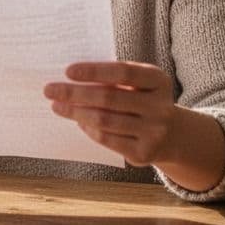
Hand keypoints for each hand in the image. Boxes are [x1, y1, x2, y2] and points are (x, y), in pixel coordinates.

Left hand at [43, 61, 180, 166]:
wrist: (174, 135)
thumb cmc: (144, 100)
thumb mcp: (139, 84)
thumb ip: (114, 79)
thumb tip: (71, 78)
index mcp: (158, 81)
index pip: (123, 72)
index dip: (94, 71)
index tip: (68, 71)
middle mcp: (160, 107)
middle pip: (109, 98)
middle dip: (74, 93)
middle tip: (49, 89)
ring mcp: (154, 132)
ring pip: (104, 120)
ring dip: (75, 112)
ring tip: (57, 106)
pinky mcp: (144, 153)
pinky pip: (107, 139)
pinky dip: (88, 129)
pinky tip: (78, 121)